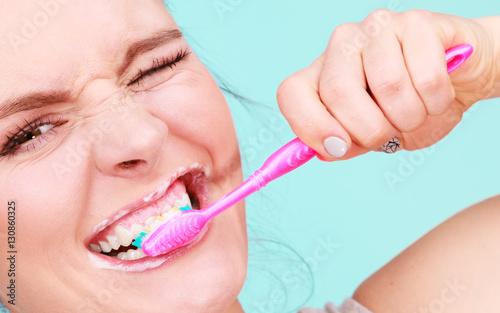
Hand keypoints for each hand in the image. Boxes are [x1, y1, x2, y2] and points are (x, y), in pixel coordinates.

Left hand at [277, 9, 498, 160]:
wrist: (458, 83)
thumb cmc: (409, 108)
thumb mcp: (371, 136)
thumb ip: (344, 144)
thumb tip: (326, 150)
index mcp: (322, 73)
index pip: (291, 93)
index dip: (310, 126)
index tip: (337, 148)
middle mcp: (342, 44)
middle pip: (337, 91)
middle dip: (370, 130)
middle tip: (390, 132)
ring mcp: (376, 28)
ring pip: (387, 86)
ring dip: (409, 117)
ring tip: (417, 112)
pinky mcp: (416, 22)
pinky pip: (425, 78)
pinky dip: (436, 102)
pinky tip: (437, 96)